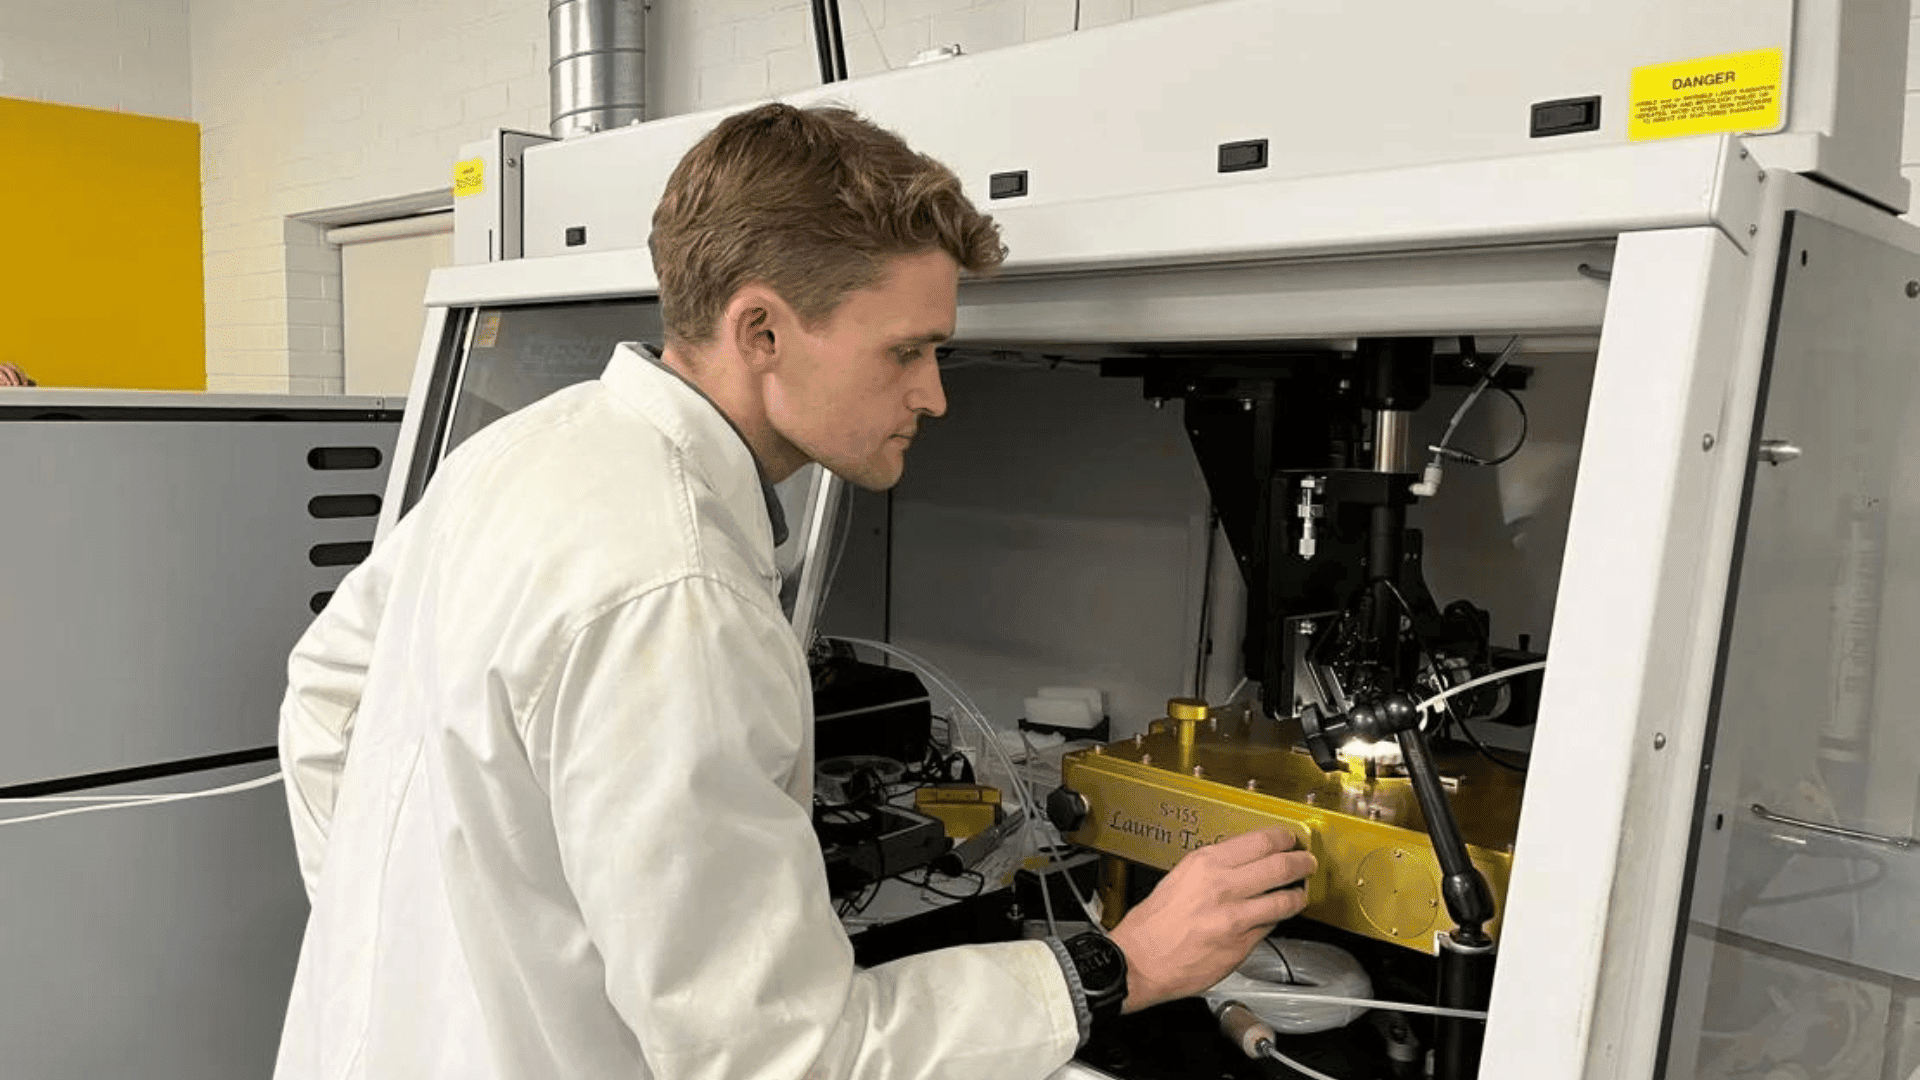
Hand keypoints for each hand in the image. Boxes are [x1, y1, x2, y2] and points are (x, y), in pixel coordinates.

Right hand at [1107, 825, 1315, 1012]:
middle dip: (1301, 863)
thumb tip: (1243, 863)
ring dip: (1298, 895)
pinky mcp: (1242, 945)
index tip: (1290, 840)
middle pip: (1280, 867)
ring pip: (1284, 901)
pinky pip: (1270, 927)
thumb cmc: (1153, 923)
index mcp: (1205, 863)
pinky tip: (1275, 917)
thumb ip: (1214, 869)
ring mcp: (1235, 918)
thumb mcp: (1179, 878)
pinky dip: (1276, 921)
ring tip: (1300, 893)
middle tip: (1307, 863)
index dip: (1284, 839)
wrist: (1140, 960)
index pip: (1261, 842)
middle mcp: (1223, 887)